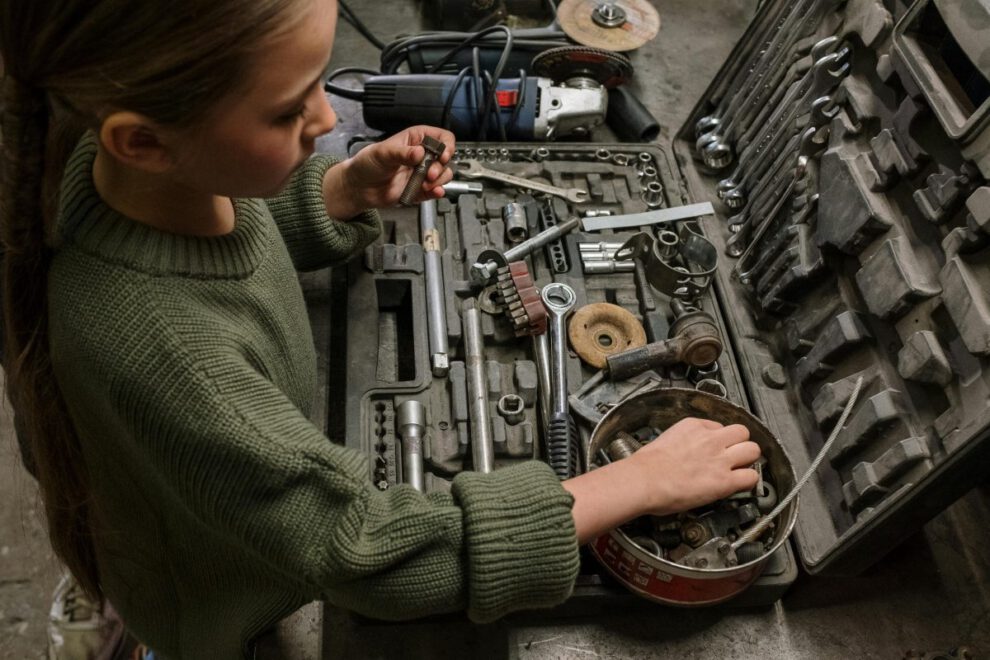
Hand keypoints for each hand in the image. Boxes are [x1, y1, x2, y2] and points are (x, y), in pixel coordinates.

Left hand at [323, 126, 456, 217]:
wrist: (359, 188)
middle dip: (441, 166)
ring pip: (444, 174)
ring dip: (440, 180)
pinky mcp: (420, 189)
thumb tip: (419, 152)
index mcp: (416, 139)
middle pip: (446, 158)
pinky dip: (437, 192)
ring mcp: (422, 173)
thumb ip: (402, 153)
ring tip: (427, 183)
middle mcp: (422, 155)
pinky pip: (435, 190)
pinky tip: (434, 192)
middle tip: (429, 173)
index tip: (442, 155)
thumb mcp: (383, 153)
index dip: (446, 145)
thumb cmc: (367, 163)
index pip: (442, 137)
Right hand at [563, 417, 760, 543]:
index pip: (719, 426)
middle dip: (740, 444)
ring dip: (748, 459)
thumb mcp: (666, 439)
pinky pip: (751, 477)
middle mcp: (711, 439)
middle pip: (742, 432)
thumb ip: (683, 440)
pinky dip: (749, 481)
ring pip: (753, 450)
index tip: (716, 448)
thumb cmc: (646, 466)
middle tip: (734, 455)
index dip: (720, 439)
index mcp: (694, 426)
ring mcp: (720, 459)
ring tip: (740, 468)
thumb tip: (687, 451)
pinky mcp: (724, 480)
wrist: (644, 480)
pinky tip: (740, 484)